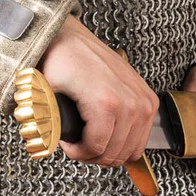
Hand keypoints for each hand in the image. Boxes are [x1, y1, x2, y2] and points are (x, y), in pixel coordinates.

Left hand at [38, 15, 158, 166]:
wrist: (71, 39)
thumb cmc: (60, 61)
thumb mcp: (46, 95)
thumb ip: (48, 125)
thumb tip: (49, 145)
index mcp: (107, 102)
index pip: (97, 149)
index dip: (78, 153)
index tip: (68, 145)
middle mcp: (130, 102)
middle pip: (115, 154)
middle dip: (93, 155)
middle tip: (78, 145)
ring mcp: (143, 100)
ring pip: (131, 150)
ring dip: (109, 151)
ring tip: (91, 140)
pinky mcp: (148, 99)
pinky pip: (141, 137)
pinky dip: (125, 141)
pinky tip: (107, 132)